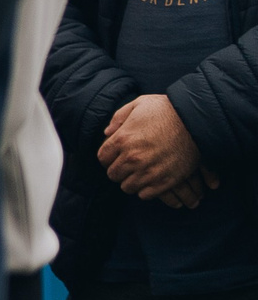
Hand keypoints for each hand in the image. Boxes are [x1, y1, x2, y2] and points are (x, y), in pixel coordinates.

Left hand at [100, 95, 215, 207]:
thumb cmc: (167, 110)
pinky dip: (146, 189)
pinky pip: (145, 195)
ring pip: (127, 187)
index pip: (103, 158)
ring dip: (132, 181)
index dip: (109, 157)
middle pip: (113, 175)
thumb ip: (119, 118)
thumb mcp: (139, 104)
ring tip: (140, 173)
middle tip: (128, 165)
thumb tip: (107, 133)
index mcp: (122, 139)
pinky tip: (151, 180)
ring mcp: (149, 171)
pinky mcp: (165, 181)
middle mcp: (132, 158)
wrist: (197, 121)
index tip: (117, 155)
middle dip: (119, 170)